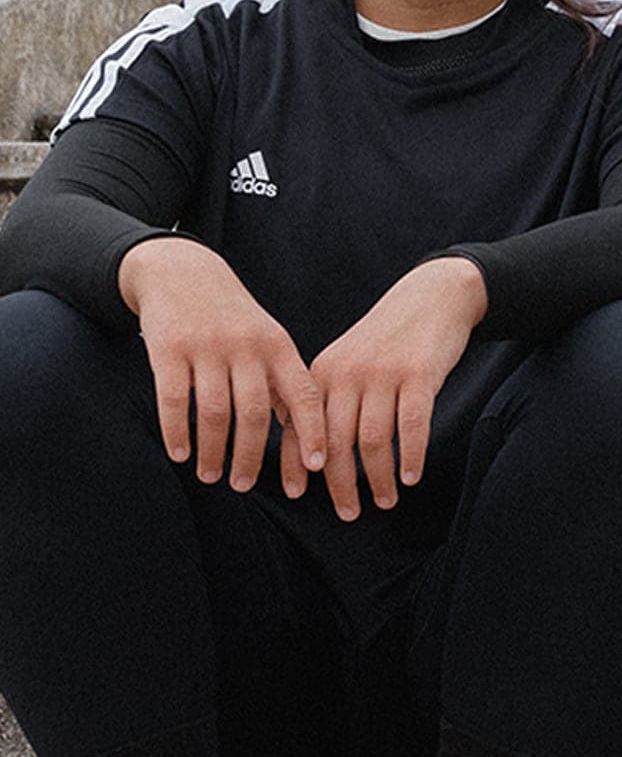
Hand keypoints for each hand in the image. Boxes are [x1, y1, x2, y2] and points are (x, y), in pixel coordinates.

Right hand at [119, 235, 326, 496]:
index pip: (304, 394)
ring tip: (210, 476)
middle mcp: (246, 346)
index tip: (317, 469)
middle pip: (254, 414)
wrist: (182, 271)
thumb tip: (305, 436)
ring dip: (213, 451)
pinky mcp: (169, 348)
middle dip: (251, 456)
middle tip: (243, 486)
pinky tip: (179, 454)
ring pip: (213, 412)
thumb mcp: (267, 340)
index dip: (313, 432)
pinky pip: (174, 400)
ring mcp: (207, 347)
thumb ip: (283, 382)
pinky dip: (177, 432)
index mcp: (277, 346)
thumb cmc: (232, 317)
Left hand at [306, 258, 486, 519]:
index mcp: (322, 373)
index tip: (298, 496)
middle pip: (335, 442)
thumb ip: (327, 400)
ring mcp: (382, 374)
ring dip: (378, 478)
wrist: (431, 297)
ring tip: (387, 501)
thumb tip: (307, 455)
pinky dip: (411, 456)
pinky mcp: (419, 374)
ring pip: (373, 440)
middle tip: (349, 514)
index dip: (295, 464)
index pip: (301, 427)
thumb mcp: (347, 361)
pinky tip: (412, 477)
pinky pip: (412, 425)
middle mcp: (347, 374)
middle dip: (340, 484)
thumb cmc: (387, 340)